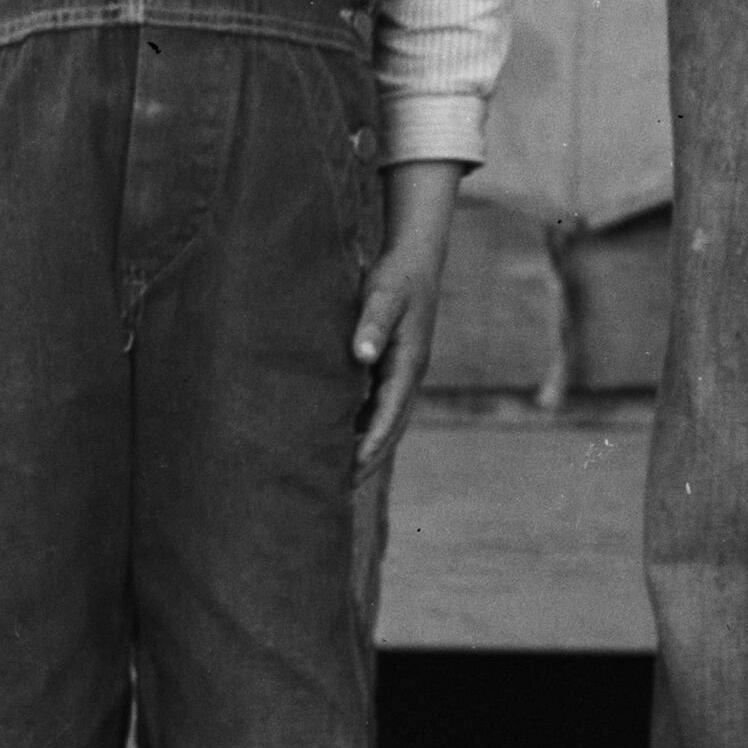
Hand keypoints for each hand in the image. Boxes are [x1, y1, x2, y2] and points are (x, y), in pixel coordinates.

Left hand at [354, 163, 462, 472]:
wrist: (415, 258)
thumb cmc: (397, 276)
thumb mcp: (384, 295)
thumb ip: (372, 323)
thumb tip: (361, 355)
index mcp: (408, 364)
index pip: (390, 415)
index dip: (370, 443)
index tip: (349, 469)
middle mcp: (407, 375)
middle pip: (390, 427)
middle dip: (367, 458)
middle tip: (336, 489)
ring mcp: (400, 373)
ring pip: (384, 420)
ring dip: (364, 447)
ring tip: (333, 475)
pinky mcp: (389, 367)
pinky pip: (376, 407)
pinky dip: (361, 427)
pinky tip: (337, 438)